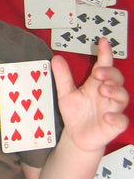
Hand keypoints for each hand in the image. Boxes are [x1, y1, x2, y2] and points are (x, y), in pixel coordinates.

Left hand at [51, 37, 128, 152]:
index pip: (103, 65)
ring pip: (122, 97)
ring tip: (104, 90)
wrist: (76, 137)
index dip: (105, 53)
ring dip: (115, 91)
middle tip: (99, 73)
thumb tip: (56, 58)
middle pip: (116, 78)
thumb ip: (62, 77)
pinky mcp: (114, 124)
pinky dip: (116, 117)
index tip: (103, 42)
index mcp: (96, 84)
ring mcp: (112, 108)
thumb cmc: (75, 114)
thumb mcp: (65, 94)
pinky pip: (121, 120)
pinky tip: (107, 116)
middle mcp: (106, 94)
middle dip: (110, 74)